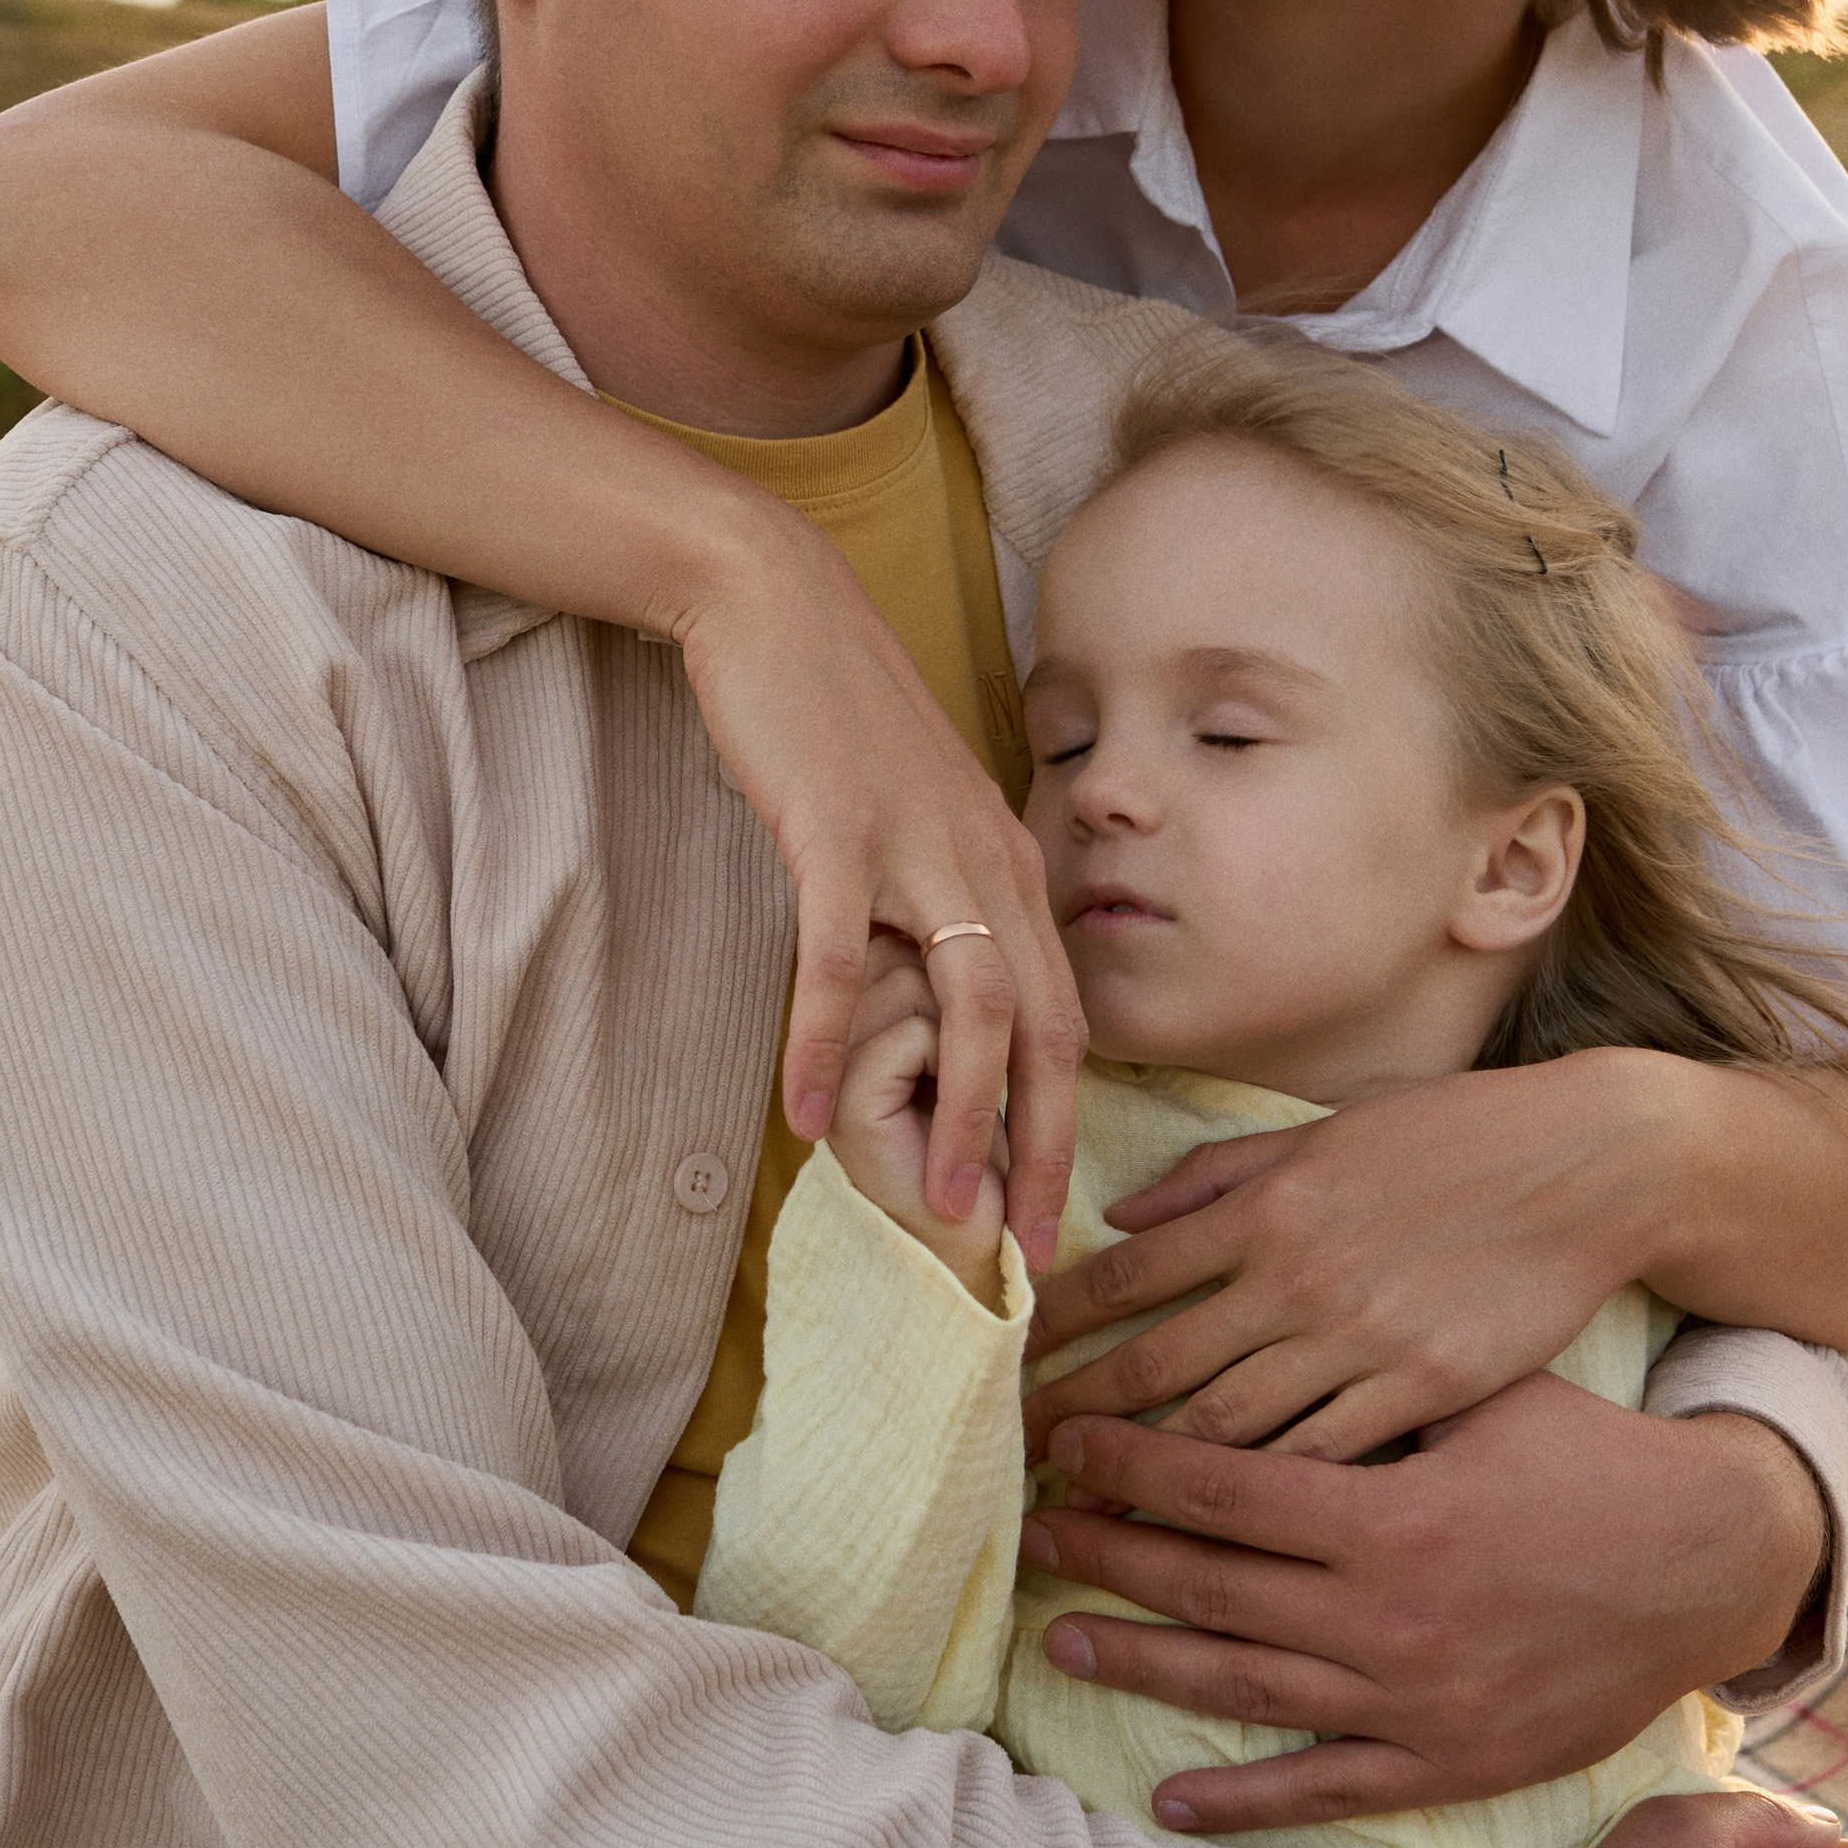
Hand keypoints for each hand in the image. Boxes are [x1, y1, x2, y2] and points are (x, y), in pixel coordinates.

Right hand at [676, 510, 1084, 1268]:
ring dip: (962, 1113)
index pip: (1067, 1014)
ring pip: (969, 1006)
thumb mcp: (919, 816)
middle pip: (1045, 1027)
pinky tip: (808, 1118)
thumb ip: (942, 898)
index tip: (1051, 1208)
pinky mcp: (835, 832)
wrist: (779, 604)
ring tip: (944, 1204)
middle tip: (1028, 1244)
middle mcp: (986, 861)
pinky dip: (830, 1046)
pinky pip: (840, 962)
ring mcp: (916, 847)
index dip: (1067, 1120)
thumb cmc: (841, 718)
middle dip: (1043, 1145)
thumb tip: (941, 994)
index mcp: (1011, 863)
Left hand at [1018, 1381, 1825, 1823]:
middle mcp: (1388, 1614)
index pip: (1220, 1488)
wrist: (1712, 1564)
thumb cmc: (1591, 1458)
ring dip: (1145, 1662)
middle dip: (1110, 1555)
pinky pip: (1328, 1785)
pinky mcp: (1449, 1762)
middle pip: (1211, 1584)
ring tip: (1062, 1638)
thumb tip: (1255, 1325)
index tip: (1065, 1448)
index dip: (1130, 1466)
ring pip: (1245, 1686)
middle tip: (1033, 1534)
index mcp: (1389, 1511)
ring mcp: (1414, 1699)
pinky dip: (1245, 1799)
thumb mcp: (1481, 1391)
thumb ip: (1367, 1377)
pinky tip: (1171, 1799)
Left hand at [1023, 1058, 1684, 1460]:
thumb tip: (1125, 1213)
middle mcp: (1301, 1280)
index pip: (1130, 1278)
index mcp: (1270, 1208)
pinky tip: (1210, 1543)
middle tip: (1014, 1463)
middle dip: (1077, 1420)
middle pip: (1158, 1369)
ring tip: (1084, 1518)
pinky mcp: (1426, 1398)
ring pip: (1228, 1435)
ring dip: (1146, 1481)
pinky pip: (1322, 1467)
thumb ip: (1224, 1175)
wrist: (1594, 1167)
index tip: (1010, 1370)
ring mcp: (1363, 1346)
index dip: (1058, 1330)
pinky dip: (1260, 1504)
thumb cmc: (1460, 1139)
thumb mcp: (1331, 1132)